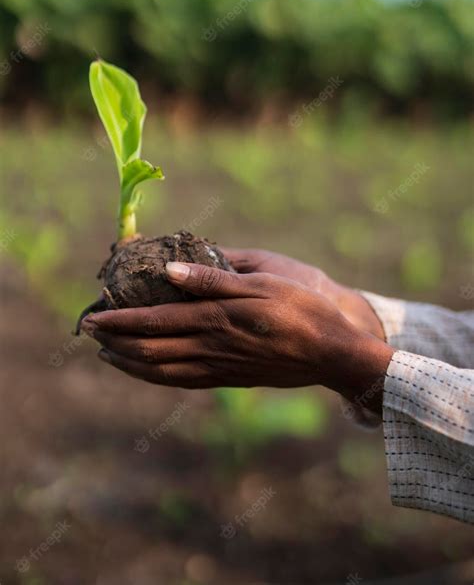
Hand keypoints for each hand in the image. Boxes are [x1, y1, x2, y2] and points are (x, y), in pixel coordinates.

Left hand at [82, 263, 392, 411]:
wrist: (331, 354)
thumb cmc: (300, 309)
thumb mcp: (262, 281)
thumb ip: (213, 279)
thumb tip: (170, 271)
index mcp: (215, 319)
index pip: (153, 321)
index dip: (119, 321)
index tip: (92, 317)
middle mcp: (210, 347)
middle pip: (148, 350)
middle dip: (114, 342)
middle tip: (89, 333)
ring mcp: (218, 367)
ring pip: (161, 371)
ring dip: (130, 362)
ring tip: (108, 354)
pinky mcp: (229, 378)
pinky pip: (181, 381)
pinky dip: (155, 376)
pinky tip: (149, 370)